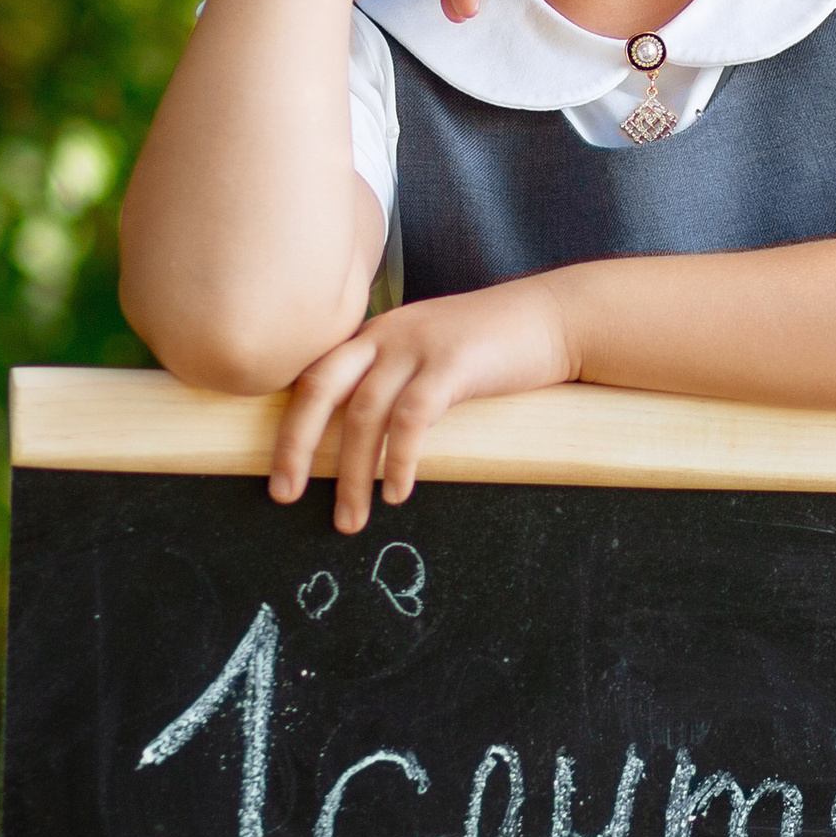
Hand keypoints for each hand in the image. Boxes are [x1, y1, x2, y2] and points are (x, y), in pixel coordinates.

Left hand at [267, 276, 578, 528]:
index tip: (280, 476)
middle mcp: (386, 335)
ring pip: (364, 414)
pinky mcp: (453, 364)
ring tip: (350, 519)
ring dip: (352, 473)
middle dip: (296, 446)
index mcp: (375, 334)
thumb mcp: (431, 352)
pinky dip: (399, 460)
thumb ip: (395, 378)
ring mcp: (419, 346)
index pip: (313, 378)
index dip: (289, 427)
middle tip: (283, 496)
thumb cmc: (495, 345)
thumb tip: (365, 437)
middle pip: (320, 390)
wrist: (555, 317)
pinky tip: (398, 492)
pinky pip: (412, 418)